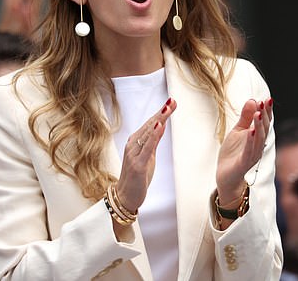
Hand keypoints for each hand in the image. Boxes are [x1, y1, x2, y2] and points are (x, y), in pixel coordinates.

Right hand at [115, 98, 176, 212]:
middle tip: (172, 101)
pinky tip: (158, 126)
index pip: (150, 123)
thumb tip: (161, 125)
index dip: (161, 112)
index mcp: (135, 141)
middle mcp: (133, 145)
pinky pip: (147, 148)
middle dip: (162, 112)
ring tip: (167, 108)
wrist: (125, 196)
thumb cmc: (137, 176)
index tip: (172, 102)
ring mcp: (134, 154)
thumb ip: (153, 141)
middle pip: (150, 125)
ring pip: (148, 133)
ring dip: (158, 120)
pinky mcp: (138, 165)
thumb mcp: (148, 156)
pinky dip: (153, 136)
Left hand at [216, 98, 272, 204]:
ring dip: (259, 126)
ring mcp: (252, 155)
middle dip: (265, 115)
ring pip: (259, 139)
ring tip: (258, 113)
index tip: (268, 99)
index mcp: (257, 137)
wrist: (226, 175)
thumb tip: (252, 100)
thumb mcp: (238, 131)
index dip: (267, 111)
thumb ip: (245, 117)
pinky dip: (251, 141)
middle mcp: (258, 146)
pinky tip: (250, 131)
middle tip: (263, 102)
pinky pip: (249, 151)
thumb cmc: (233, 153)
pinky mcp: (244, 163)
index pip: (265, 122)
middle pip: (264, 129)